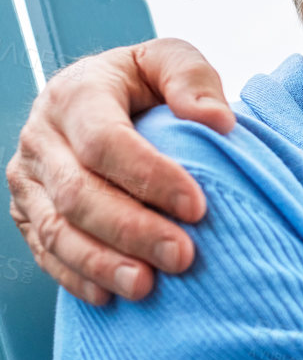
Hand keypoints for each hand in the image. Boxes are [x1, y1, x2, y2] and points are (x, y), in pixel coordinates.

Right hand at [7, 38, 231, 304]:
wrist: (107, 100)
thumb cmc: (145, 84)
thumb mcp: (169, 62)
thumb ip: (192, 79)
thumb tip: (217, 120)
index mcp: (74, 95)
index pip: (104, 141)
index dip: (149, 176)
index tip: (197, 206)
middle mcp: (41, 137)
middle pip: (79, 194)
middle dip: (132, 230)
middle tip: (183, 257)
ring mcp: (29, 179)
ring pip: (56, 229)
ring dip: (101, 263)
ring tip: (146, 286)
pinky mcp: (28, 212)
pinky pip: (44, 252)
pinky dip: (76, 278)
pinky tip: (110, 297)